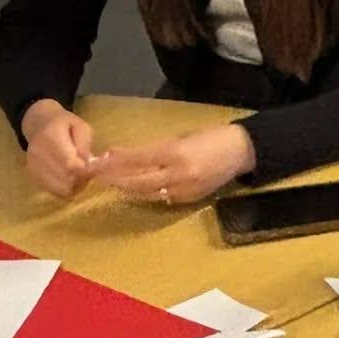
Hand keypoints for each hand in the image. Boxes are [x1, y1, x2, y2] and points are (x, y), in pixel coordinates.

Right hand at [21, 99, 95, 197]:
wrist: (38, 124)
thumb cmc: (63, 124)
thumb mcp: (80, 126)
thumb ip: (85, 144)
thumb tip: (88, 163)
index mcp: (50, 137)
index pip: (70, 164)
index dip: (87, 170)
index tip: (96, 167)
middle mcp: (38, 154)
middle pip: (67, 179)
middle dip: (83, 178)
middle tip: (89, 169)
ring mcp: (33, 167)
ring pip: (62, 189)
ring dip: (75, 185)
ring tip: (79, 173)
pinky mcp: (33, 176)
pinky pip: (55, 191)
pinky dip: (66, 188)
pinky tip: (70, 177)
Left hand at [94, 125, 254, 204]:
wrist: (241, 152)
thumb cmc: (210, 137)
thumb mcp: (179, 137)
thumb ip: (152, 148)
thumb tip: (121, 153)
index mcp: (175, 153)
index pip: (136, 160)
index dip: (115, 162)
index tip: (97, 162)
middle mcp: (178, 174)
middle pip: (137, 182)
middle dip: (115, 180)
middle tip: (97, 177)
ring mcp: (184, 190)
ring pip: (146, 194)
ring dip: (127, 189)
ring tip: (111, 184)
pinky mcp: (189, 200)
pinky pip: (161, 198)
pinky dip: (146, 194)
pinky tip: (135, 190)